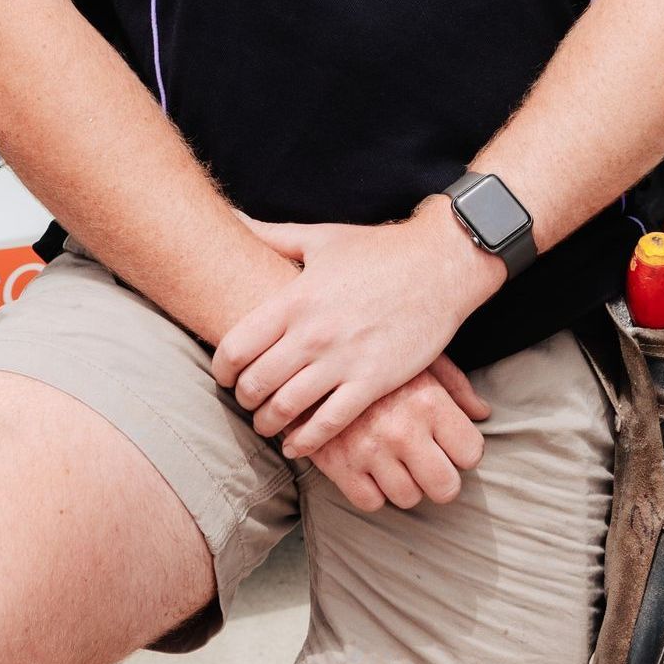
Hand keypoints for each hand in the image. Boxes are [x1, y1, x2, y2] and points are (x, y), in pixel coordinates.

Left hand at [212, 201, 503, 454]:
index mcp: (295, 298)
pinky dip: (305, 441)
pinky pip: (329, 423)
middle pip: (256, 383)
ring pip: (286, 408)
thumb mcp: (320, 237)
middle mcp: (314, 333)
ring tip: (268, 423)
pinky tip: (296, 444)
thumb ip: (271, 235)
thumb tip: (232, 219)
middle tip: (247, 402)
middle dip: (244, 399)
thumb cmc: (380, 250)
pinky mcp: (374, 381)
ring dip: (268, 423)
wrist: (441, 264)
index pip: (236, 347)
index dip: (222, 369)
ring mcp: (344, 359)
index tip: (225, 376)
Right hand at [302, 360, 488, 511]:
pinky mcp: (338, 464)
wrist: (308, 354)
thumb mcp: (420, 357)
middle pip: (445, 487)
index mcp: (429, 401)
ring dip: (407, 485)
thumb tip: (483, 413)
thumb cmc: (375, 355)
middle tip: (432, 466)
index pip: (471, 452)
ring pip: (408, 498)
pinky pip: (370, 502)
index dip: (464, 450)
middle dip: (443, 481)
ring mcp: (369, 450)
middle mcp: (402, 430)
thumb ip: (456, 386)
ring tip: (398, 461)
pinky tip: (371, 468)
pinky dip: (373, 491)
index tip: (453, 444)